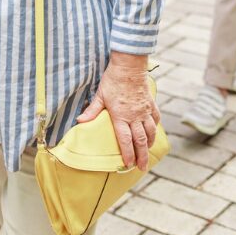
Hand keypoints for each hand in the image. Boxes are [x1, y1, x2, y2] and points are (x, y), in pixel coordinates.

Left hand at [76, 54, 159, 171]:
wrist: (129, 66)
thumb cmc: (112, 80)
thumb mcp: (100, 95)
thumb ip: (92, 111)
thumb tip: (80, 121)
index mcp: (121, 116)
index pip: (125, 140)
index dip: (127, 154)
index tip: (129, 164)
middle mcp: (135, 116)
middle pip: (140, 141)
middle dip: (141, 156)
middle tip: (142, 168)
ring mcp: (144, 111)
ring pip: (150, 132)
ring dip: (149, 144)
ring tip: (147, 153)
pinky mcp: (151, 104)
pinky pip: (156, 119)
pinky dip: (155, 128)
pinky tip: (153, 132)